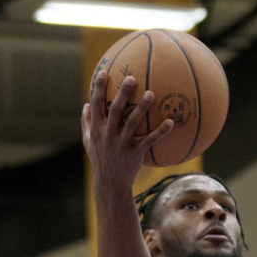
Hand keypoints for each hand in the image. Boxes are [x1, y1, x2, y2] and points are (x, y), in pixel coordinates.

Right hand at [80, 71, 173, 187]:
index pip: (96, 104)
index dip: (99, 88)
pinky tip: (170, 122)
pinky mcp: (135, 153)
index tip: (104, 72)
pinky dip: (160, 132)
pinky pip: (149, 140)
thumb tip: (85, 105)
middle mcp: (108, 134)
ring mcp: (122, 143)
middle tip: (132, 78)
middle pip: (115, 110)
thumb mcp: (88, 142)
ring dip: (142, 108)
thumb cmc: (100, 159)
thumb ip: (86, 123)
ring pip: (132, 123)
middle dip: (122, 93)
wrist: (110, 183)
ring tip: (151, 93)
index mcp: (96, 129)